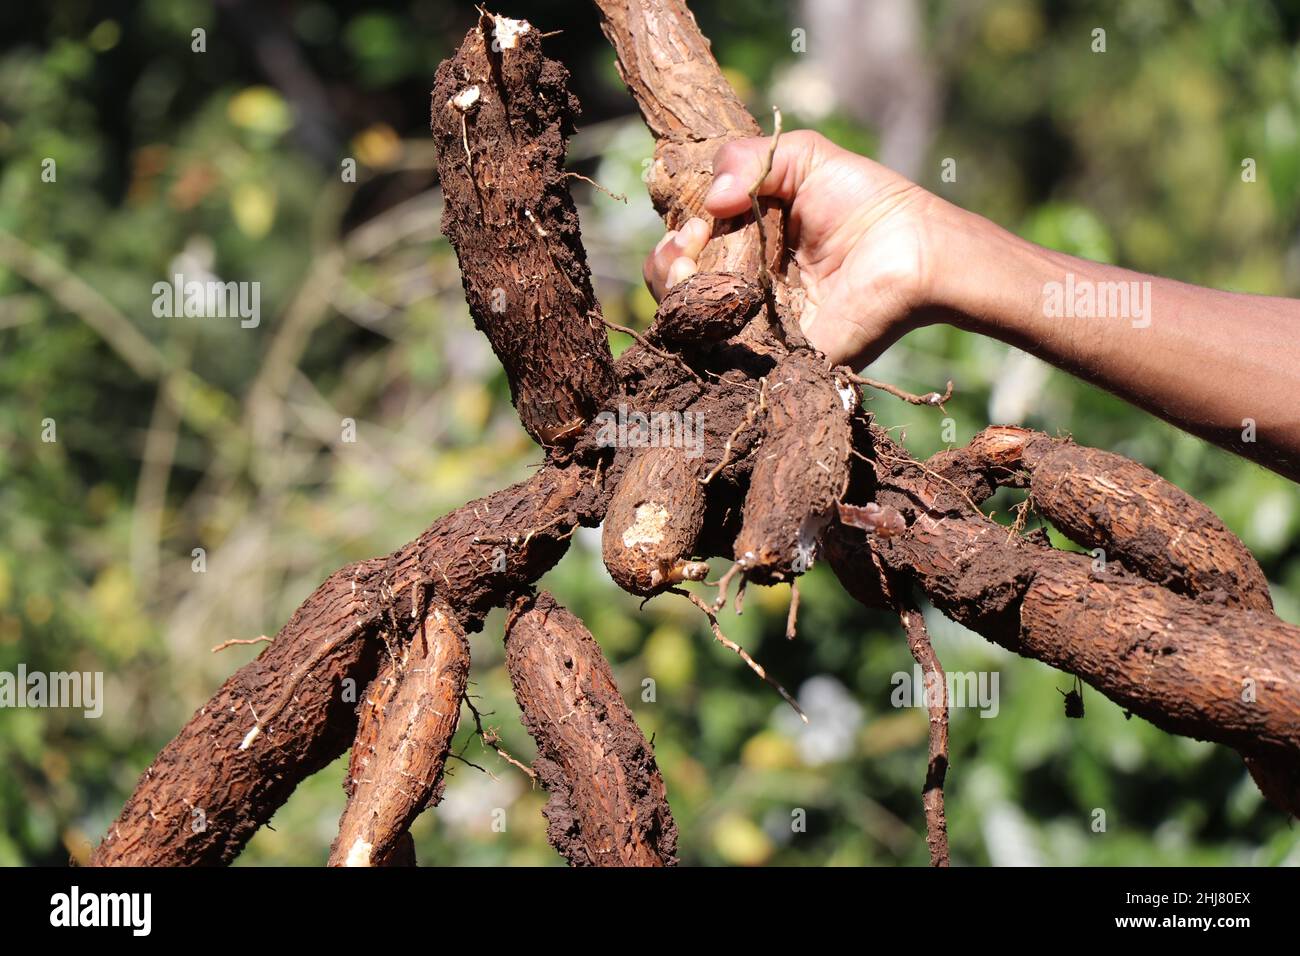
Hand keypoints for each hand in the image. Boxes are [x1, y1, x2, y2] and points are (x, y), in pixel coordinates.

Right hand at [642, 130, 946, 367]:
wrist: (913, 251)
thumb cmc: (867, 202)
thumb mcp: (804, 157)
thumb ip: (748, 159)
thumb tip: (710, 203)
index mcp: (748, 244)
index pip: (686, 248)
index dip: (676, 234)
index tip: (696, 219)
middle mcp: (744, 287)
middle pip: (674, 286)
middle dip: (665, 261)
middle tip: (694, 237)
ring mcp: (753, 325)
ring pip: (683, 322)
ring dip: (672, 285)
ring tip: (695, 260)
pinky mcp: (767, 358)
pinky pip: (714, 353)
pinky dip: (698, 320)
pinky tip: (713, 288)